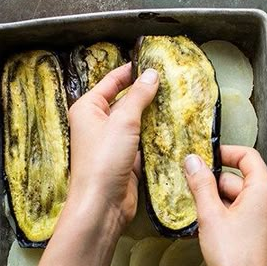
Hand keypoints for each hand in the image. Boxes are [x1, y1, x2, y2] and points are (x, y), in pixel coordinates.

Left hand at [62, 63, 158, 235]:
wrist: (101, 205)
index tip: (154, 60)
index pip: (112, 80)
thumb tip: (151, 74)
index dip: (132, 70)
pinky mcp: (125, 160)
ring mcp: (112, 143)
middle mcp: (97, 124)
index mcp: (88, 108)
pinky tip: (173, 124)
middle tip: (172, 79)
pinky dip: (155, 134)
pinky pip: (143, 141)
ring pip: (136, 121)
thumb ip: (139, 95)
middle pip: (125, 100)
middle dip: (147, 92)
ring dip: (153, 114)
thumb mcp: (123, 120)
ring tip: (178, 98)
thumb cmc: (102, 162)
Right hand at [184, 146, 266, 265]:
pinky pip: (246, 215)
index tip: (205, 157)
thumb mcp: (210, 217)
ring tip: (201, 219)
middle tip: (192, 194)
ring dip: (220, 204)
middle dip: (215, 185)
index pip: (246, 157)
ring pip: (242, 200)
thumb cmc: (235, 260)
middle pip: (241, 180)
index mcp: (265, 190)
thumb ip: (201, 185)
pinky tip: (213, 231)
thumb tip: (193, 162)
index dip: (224, 153)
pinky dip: (229, 217)